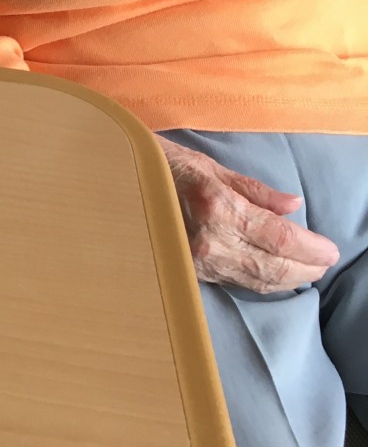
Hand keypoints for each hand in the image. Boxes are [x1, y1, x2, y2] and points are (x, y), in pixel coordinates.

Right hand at [158, 136, 338, 293]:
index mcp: (217, 207)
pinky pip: (236, 281)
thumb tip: (293, 206)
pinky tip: (275, 274)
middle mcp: (210, 240)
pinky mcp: (190, 271)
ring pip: (256, 281)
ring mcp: (198, 260)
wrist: (115, 182)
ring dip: (288, 279)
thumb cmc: (161, 164)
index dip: (310, 248)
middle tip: (326, 261)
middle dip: (306, 268)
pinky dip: (262, 281)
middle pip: (272, 267)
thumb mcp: (209, 166)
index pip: (278, 237)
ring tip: (309, 270)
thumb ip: (254, 190)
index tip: (330, 249)